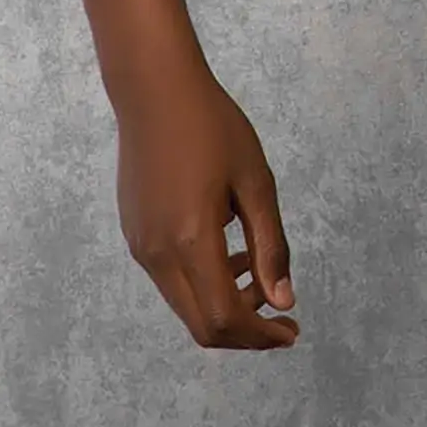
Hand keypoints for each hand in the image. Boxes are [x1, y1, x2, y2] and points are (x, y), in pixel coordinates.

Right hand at [116, 63, 298, 348]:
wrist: (154, 91)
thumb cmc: (212, 127)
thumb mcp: (255, 182)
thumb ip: (270, 245)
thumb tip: (283, 301)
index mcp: (190, 241)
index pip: (225, 318)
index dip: (262, 335)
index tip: (292, 329)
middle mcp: (158, 254)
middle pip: (202, 325)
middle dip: (246, 330)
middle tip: (281, 312)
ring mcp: (141, 246)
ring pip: (185, 305)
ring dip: (225, 303)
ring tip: (257, 267)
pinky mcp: (135, 234)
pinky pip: (171, 279)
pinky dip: (203, 282)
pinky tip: (228, 249)